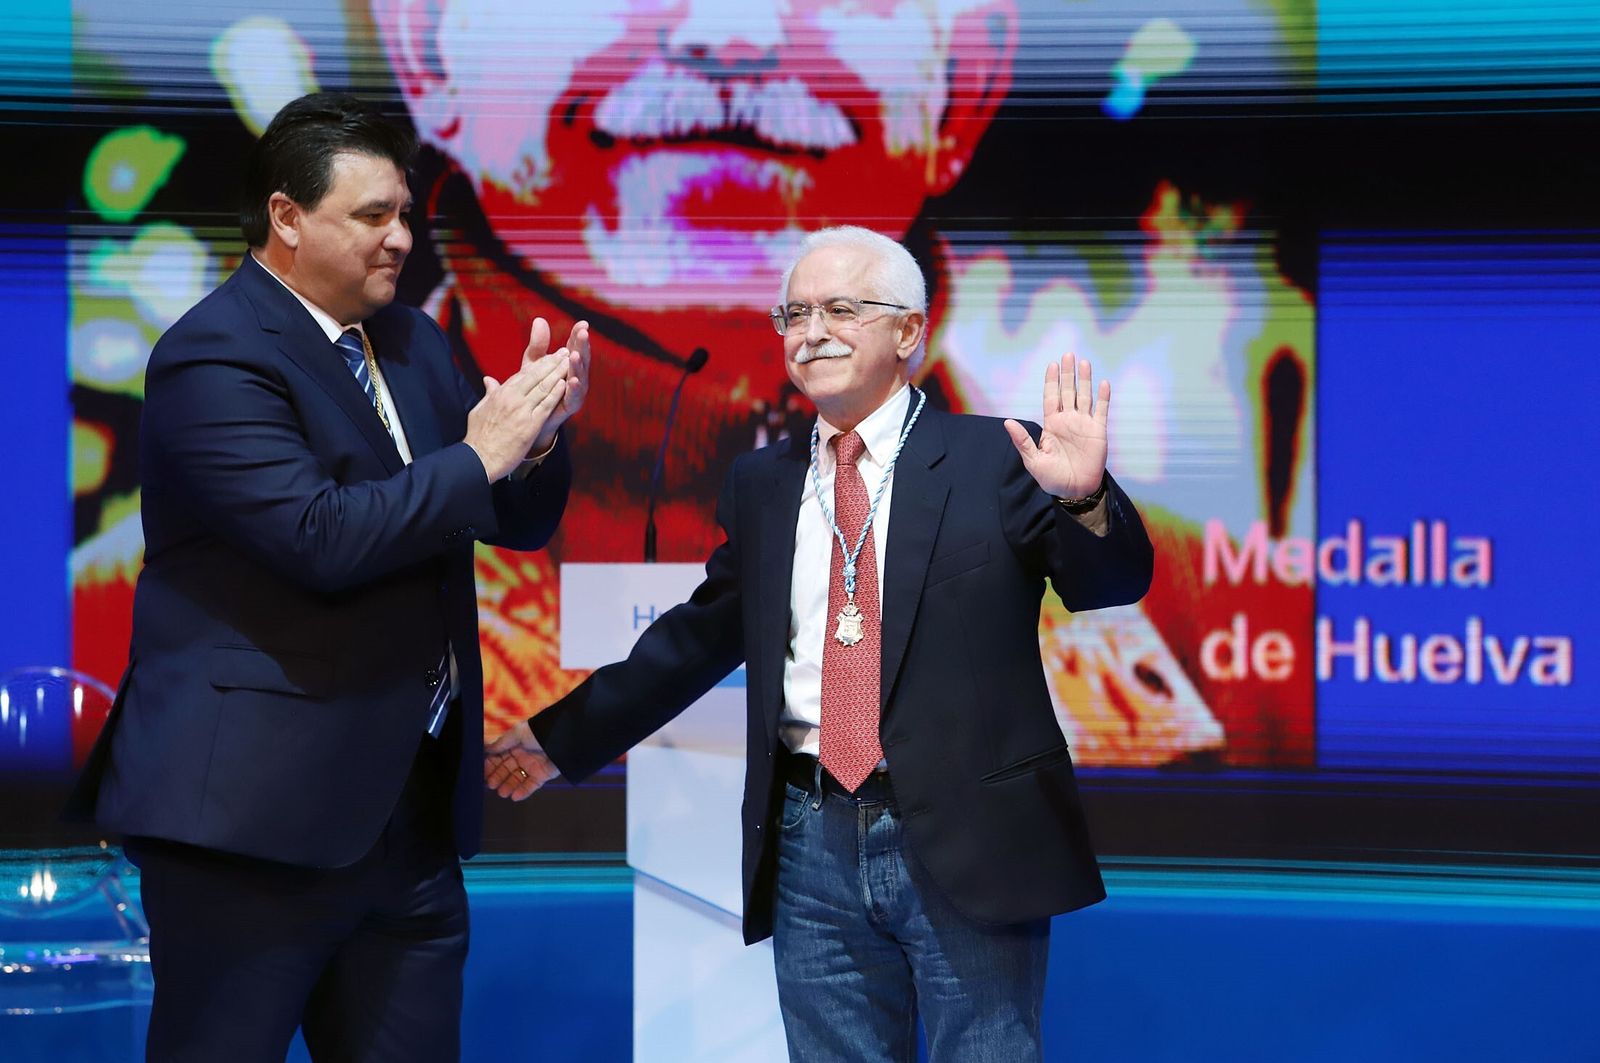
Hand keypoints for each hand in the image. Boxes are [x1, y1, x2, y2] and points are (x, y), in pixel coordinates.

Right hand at [463, 349, 568, 480]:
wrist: (479, 459)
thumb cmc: (478, 437)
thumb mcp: (479, 410)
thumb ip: (488, 394)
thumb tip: (488, 380)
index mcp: (500, 394)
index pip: (523, 374)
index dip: (538, 364)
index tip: (549, 356)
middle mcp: (511, 398)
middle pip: (535, 376)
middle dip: (551, 362)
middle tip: (563, 352)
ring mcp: (521, 411)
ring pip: (542, 387)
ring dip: (557, 373)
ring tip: (568, 362)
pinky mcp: (529, 425)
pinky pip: (546, 405)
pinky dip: (556, 393)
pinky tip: (565, 384)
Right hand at [484, 720, 559, 800]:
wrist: (565, 738)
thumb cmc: (540, 732)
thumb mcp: (518, 733)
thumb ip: (502, 742)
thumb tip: (486, 748)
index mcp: (515, 744)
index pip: (499, 757)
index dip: (490, 765)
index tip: (481, 773)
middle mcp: (522, 756)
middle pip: (506, 770)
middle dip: (498, 777)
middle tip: (490, 785)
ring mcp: (532, 766)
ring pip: (517, 779)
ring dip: (509, 786)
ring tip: (502, 793)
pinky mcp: (542, 775)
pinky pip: (531, 786)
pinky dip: (523, 792)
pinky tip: (514, 797)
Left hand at [522, 318, 591, 454]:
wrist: (533, 417)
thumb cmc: (537, 387)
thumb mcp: (534, 363)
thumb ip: (538, 344)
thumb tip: (539, 319)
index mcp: (567, 363)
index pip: (575, 345)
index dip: (578, 334)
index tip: (582, 323)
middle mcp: (575, 375)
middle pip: (581, 358)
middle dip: (582, 345)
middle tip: (583, 333)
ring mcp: (575, 391)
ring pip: (580, 376)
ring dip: (578, 365)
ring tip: (575, 355)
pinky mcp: (571, 405)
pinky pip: (573, 396)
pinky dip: (573, 388)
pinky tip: (571, 380)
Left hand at [1003, 353, 1109, 499]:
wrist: (1075, 491)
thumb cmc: (1052, 478)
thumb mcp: (1033, 460)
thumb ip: (1022, 440)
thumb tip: (1007, 422)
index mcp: (1051, 425)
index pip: (1051, 397)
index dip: (1051, 381)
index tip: (1052, 364)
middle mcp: (1068, 420)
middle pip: (1067, 391)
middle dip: (1067, 374)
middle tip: (1068, 354)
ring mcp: (1084, 424)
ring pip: (1085, 396)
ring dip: (1084, 380)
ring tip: (1084, 362)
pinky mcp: (1098, 432)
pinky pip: (1101, 411)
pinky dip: (1103, 397)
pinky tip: (1103, 383)